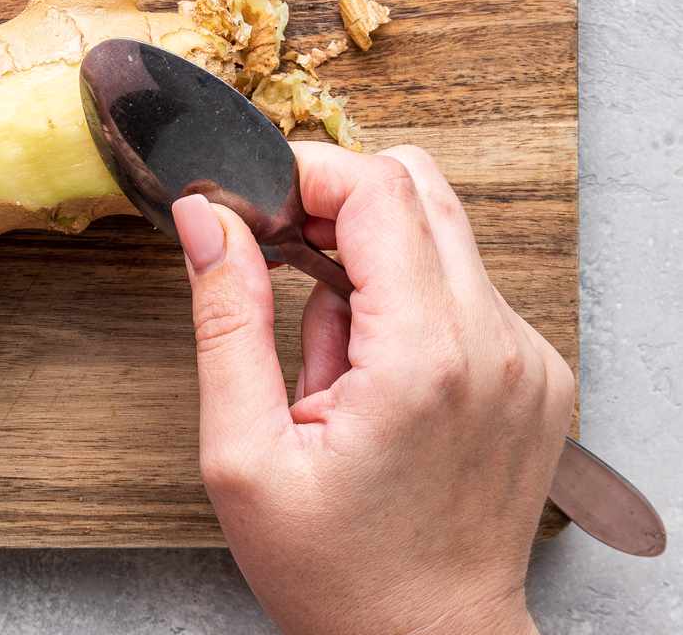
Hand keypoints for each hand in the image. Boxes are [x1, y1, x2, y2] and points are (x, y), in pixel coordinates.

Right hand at [172, 143, 572, 634]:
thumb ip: (225, 318)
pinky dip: (411, 300)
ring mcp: (527, 359)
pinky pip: (466, 287)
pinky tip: (375, 371)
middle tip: (281, 259)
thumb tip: (208, 219)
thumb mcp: (243, 452)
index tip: (257, 203)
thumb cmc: (337, 572)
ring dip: (373, 259)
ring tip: (332, 352)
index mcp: (422, 359)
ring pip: (443, 234)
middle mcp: (495, 346)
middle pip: (421, 190)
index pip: (379, 190)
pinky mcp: (536, 373)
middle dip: (337, 202)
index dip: (305, 173)